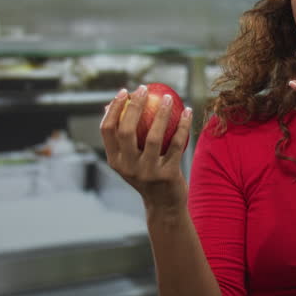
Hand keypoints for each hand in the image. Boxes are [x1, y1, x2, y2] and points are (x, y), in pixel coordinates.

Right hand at [100, 85, 192, 212]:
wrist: (165, 206)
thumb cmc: (147, 175)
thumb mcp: (130, 160)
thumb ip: (122, 138)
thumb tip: (111, 105)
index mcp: (115, 161)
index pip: (108, 130)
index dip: (114, 108)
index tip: (125, 91)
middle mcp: (128, 167)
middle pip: (127, 130)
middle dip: (134, 106)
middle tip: (143, 89)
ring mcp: (147, 172)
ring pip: (153, 136)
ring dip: (162, 113)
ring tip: (168, 97)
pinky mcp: (167, 175)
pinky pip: (176, 144)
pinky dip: (182, 125)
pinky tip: (187, 111)